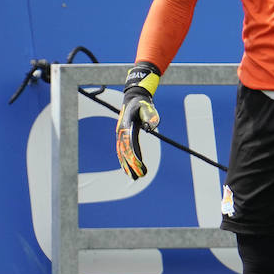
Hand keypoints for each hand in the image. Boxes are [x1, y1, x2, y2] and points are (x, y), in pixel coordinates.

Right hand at [115, 61, 161, 178]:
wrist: (134, 96)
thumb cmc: (142, 102)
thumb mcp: (148, 106)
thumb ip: (150, 116)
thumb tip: (152, 127)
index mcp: (126, 127)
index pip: (130, 146)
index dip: (135, 158)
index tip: (141, 167)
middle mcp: (121, 132)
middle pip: (125, 152)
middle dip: (131, 166)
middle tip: (139, 178)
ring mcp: (121, 134)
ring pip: (122, 153)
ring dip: (127, 165)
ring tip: (134, 178)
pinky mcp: (124, 135)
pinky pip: (123, 150)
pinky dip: (125, 160)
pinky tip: (129, 168)